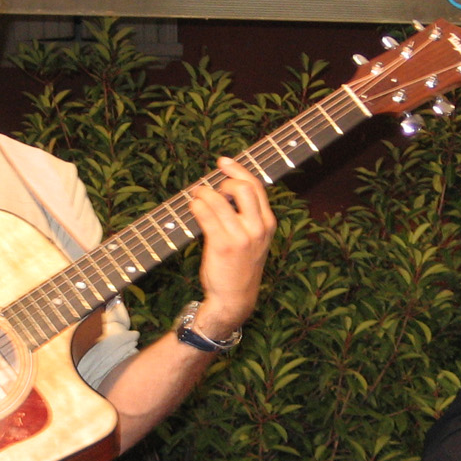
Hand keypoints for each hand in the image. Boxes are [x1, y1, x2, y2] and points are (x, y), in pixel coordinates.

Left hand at [187, 156, 275, 336]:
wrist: (234, 298)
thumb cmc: (240, 267)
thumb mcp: (254, 239)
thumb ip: (248, 216)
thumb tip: (227, 187)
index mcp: (267, 224)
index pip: (256, 186)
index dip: (238, 170)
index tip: (223, 161)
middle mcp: (257, 228)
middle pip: (243, 187)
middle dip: (223, 181)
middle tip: (212, 188)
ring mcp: (241, 237)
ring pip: (219, 200)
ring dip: (204, 193)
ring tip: (196, 196)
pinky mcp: (222, 245)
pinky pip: (206, 215)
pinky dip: (196, 206)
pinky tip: (193, 207)